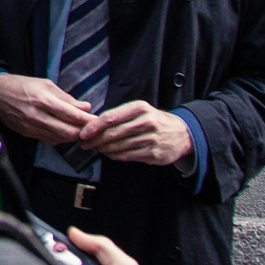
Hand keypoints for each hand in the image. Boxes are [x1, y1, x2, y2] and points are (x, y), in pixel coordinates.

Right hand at [0, 73, 95, 144]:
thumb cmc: (22, 85)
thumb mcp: (46, 84)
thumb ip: (67, 98)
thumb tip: (86, 107)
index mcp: (43, 100)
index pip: (72, 115)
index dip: (88, 120)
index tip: (99, 122)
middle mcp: (37, 116)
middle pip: (68, 132)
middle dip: (83, 132)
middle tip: (93, 129)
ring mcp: (31, 127)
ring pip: (60, 139)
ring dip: (73, 136)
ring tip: (80, 130)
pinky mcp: (27, 133)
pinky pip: (49, 140)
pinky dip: (60, 138)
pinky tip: (64, 131)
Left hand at [77, 100, 193, 167]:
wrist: (182, 134)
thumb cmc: (153, 120)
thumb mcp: (139, 111)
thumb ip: (118, 116)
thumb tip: (92, 125)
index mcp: (140, 108)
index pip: (110, 117)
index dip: (93, 127)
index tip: (82, 133)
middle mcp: (146, 122)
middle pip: (112, 133)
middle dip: (94, 140)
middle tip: (84, 143)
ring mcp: (151, 139)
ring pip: (118, 146)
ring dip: (102, 149)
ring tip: (95, 148)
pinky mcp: (154, 153)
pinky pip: (127, 156)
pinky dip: (114, 155)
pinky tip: (109, 153)